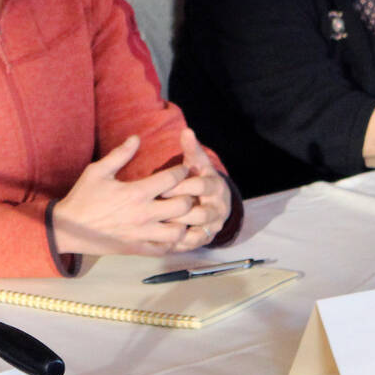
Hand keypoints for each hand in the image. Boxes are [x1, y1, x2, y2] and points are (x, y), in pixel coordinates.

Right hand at [51, 135, 198, 256]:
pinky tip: (170, 231)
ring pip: (178, 231)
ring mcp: (141, 234)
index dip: (182, 171)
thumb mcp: (97, 171)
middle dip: (189, 196)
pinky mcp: (137, 249)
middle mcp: (143, 215)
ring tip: (180, 214)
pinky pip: (164, 249)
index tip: (183, 169)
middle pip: (182, 205)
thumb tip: (136, 138)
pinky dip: (172, 241)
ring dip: (183, 221)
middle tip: (187, 191)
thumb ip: (120, 154)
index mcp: (135, 193)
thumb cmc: (82, 198)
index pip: (171, 179)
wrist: (66, 229)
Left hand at [154, 128, 231, 250]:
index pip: (200, 186)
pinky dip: (178, 242)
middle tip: (156, 208)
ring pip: (196, 230)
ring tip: (156, 223)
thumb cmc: (200, 178)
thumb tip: (186, 130)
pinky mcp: (205, 238)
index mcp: (215, 186)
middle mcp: (218, 207)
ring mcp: (213, 224)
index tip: (162, 187)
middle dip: (177, 209)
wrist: (216, 201)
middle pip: (200, 212)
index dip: (181, 186)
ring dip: (176, 227)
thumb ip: (192, 149)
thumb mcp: (198, 163)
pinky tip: (161, 237)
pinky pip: (192, 243)